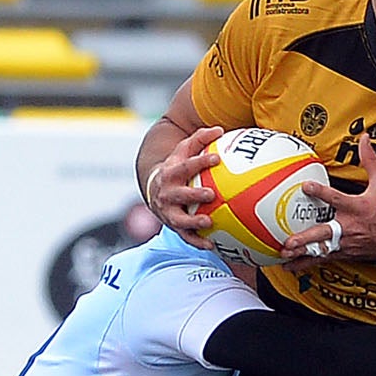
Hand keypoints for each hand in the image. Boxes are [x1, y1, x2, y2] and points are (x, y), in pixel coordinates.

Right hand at [144, 124, 224, 244]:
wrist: (154, 188)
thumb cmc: (176, 167)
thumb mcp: (183, 151)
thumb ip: (200, 139)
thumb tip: (220, 129)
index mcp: (170, 172)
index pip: (185, 165)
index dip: (200, 161)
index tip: (217, 158)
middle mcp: (167, 193)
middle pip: (179, 194)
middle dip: (193, 194)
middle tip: (210, 193)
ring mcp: (168, 211)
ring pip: (179, 219)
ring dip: (193, 222)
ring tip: (208, 222)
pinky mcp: (173, 226)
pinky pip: (185, 237)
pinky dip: (197, 242)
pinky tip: (212, 245)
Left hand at [282, 134, 375, 264]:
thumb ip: (371, 160)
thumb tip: (364, 139)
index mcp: (356, 208)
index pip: (335, 198)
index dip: (320, 191)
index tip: (305, 186)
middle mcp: (348, 227)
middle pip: (323, 233)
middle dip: (306, 238)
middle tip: (289, 240)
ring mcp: (345, 243)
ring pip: (320, 250)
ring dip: (302, 254)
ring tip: (284, 256)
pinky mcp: (344, 253)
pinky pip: (323, 259)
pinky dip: (306, 264)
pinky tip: (290, 267)